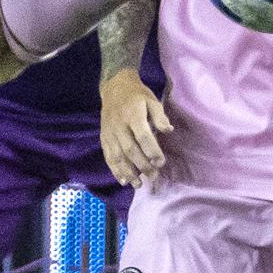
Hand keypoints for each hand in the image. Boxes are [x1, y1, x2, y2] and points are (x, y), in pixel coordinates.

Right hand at [100, 72, 172, 188]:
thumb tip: (168, 130)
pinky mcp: (103, 138)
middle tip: (154, 177)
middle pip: (130, 149)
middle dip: (142, 165)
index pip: (142, 136)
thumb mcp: (152, 100)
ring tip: (138, 185)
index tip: (161, 163)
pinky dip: (115, 170)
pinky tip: (123, 180)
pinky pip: (108, 156)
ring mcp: (109, 132)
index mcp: (133, 114)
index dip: (152, 151)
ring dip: (128, 172)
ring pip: (117, 156)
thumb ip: (160, 116)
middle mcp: (119, 125)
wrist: (114, 87)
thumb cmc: (137, 95)